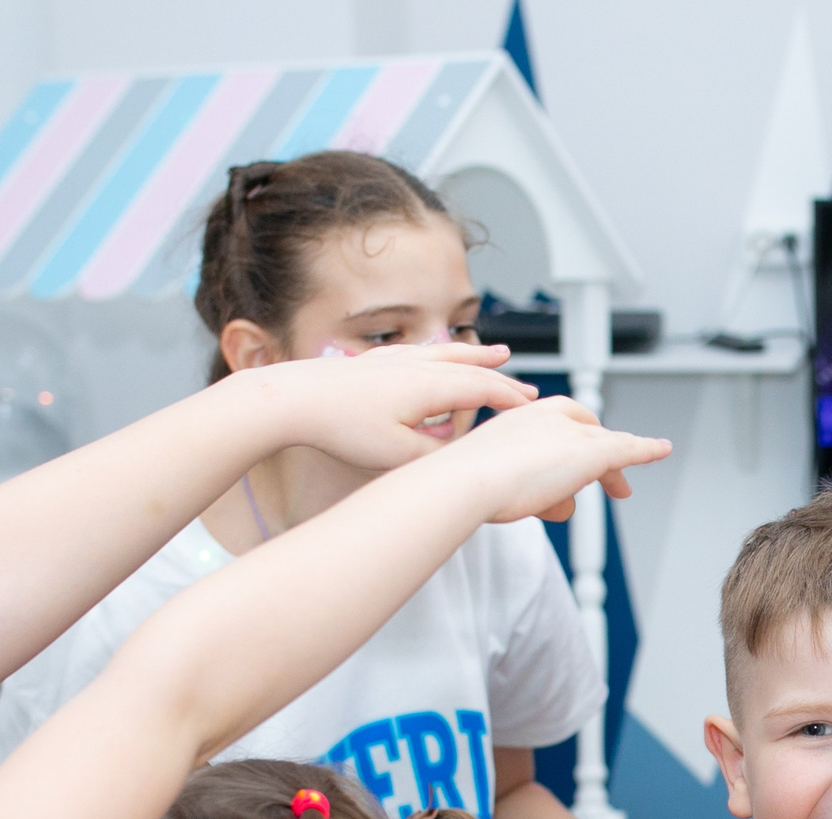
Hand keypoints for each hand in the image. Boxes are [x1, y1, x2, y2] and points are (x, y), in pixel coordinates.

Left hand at [244, 343, 541, 470]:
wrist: (294, 397)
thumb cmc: (342, 425)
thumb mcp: (398, 454)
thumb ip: (436, 453)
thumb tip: (457, 451)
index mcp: (430, 387)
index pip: (485, 391)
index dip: (513, 402)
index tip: (536, 411)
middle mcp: (418, 366)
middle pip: (474, 369)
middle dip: (506, 380)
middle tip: (531, 392)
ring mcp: (397, 360)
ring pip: (450, 354)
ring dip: (479, 355)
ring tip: (500, 353)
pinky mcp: (376, 361)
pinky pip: (423, 352)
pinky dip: (444, 353)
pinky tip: (440, 354)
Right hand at [452, 396, 671, 521]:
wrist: (466, 481)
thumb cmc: (465, 484)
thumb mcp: (490, 477)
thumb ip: (518, 483)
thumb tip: (548, 501)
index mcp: (520, 415)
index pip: (561, 419)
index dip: (574, 437)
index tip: (575, 452)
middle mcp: (548, 416)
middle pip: (587, 433)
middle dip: (600, 456)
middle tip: (610, 480)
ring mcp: (570, 433)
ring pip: (601, 451)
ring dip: (602, 476)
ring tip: (603, 493)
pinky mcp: (591, 452)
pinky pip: (627, 449)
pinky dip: (646, 449)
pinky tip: (662, 449)